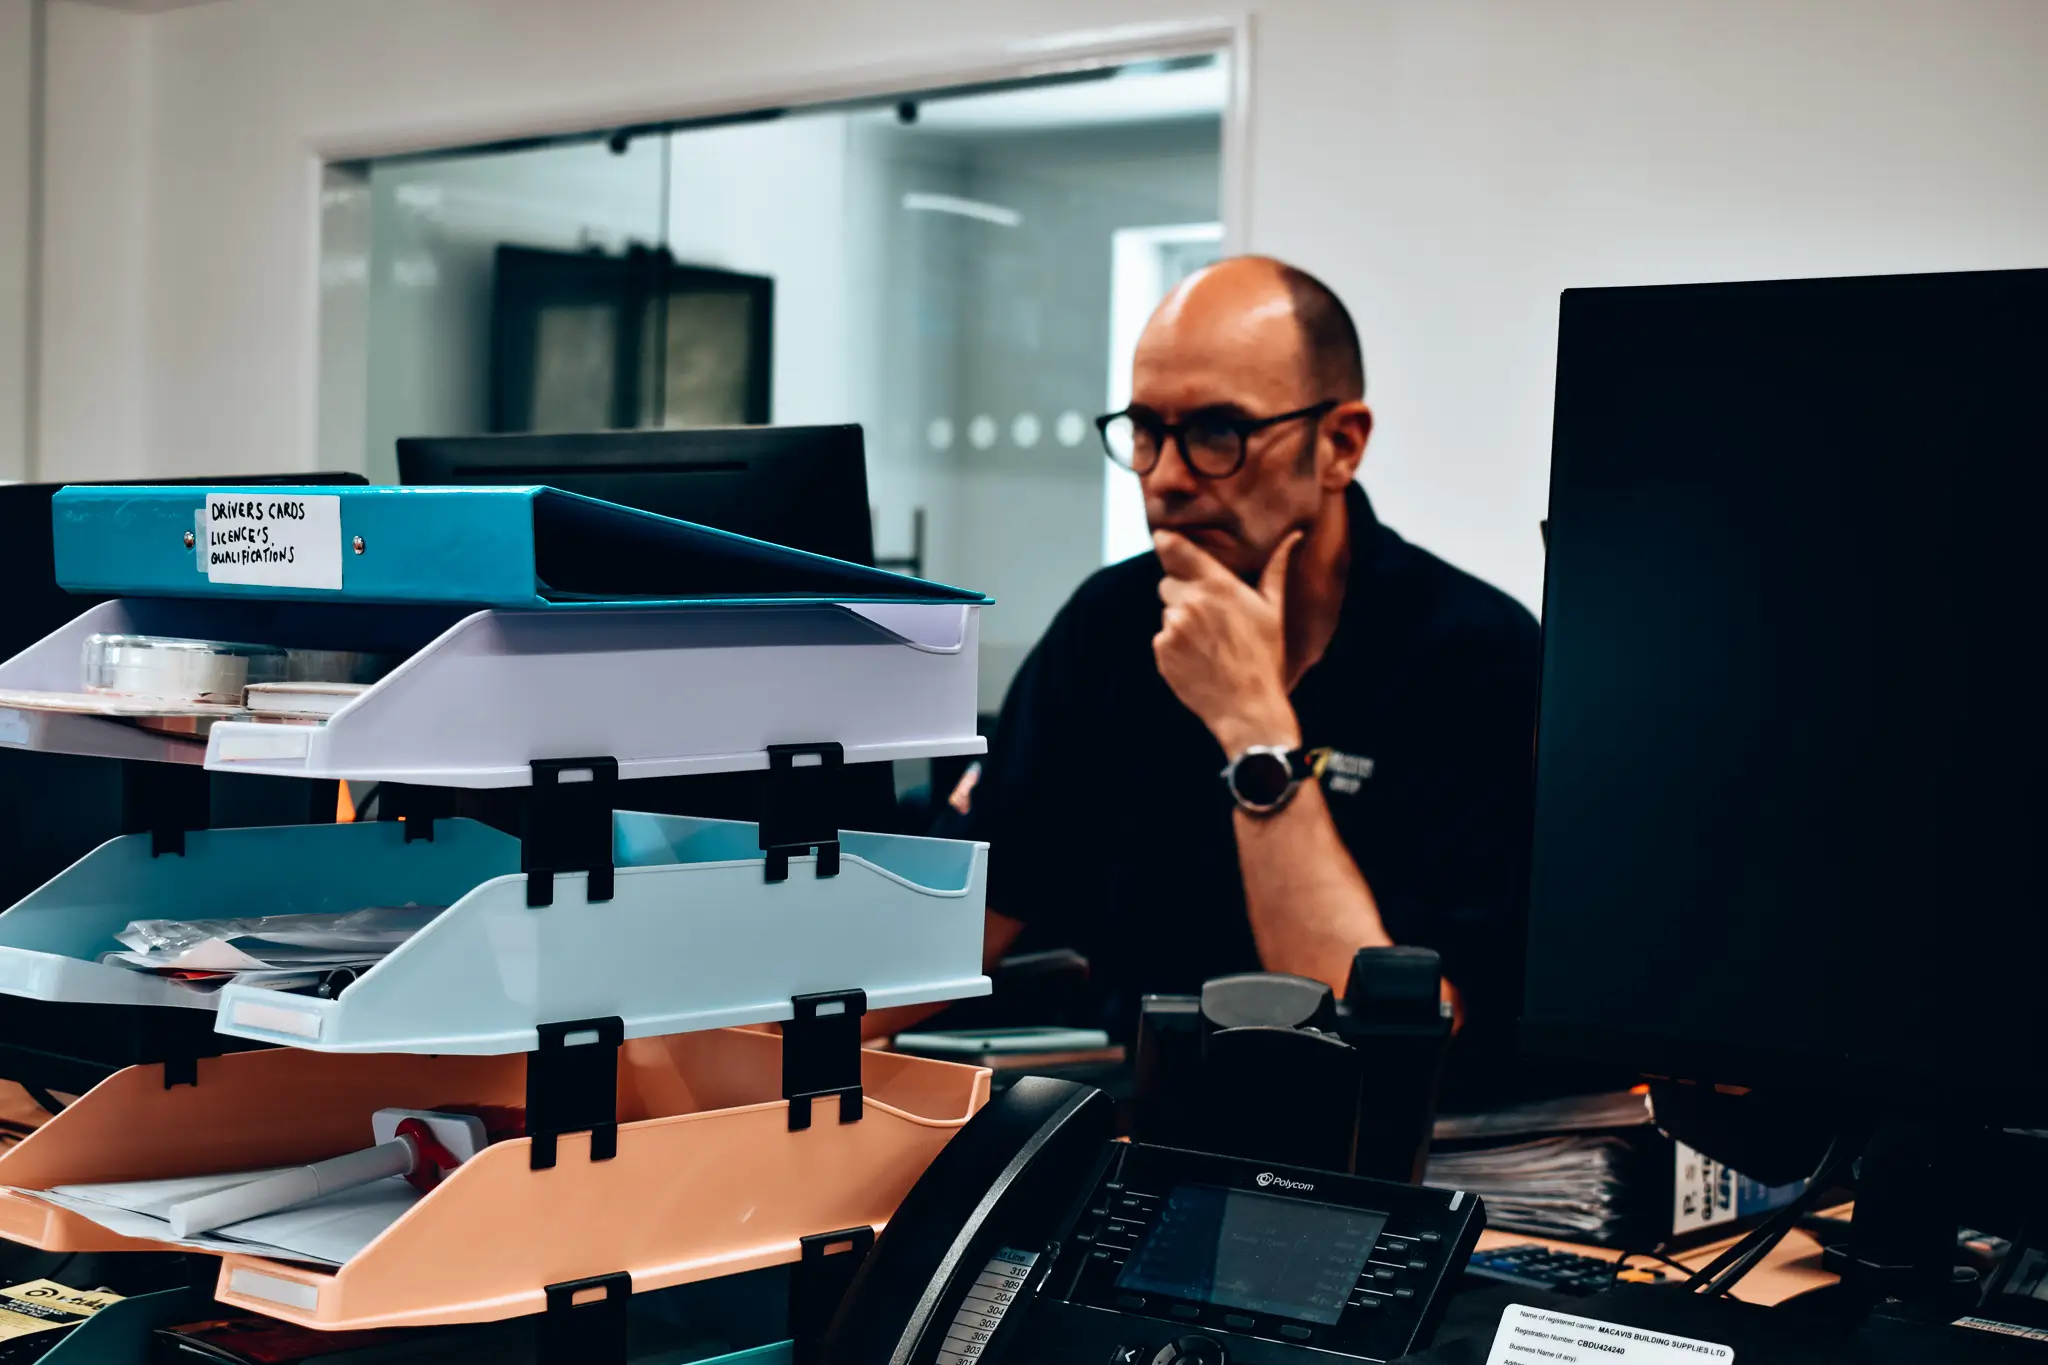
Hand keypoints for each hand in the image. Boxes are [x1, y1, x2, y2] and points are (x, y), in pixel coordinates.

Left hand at [1153, 529, 1303, 753]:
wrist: (1248, 707)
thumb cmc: (1265, 656)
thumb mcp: (1273, 609)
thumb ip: (1276, 568)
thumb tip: (1294, 535)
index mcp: (1218, 585)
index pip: (1176, 549)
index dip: (1167, 542)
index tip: (1162, 538)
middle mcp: (1192, 602)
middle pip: (1167, 582)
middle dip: (1182, 592)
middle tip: (1209, 616)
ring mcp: (1174, 627)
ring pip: (1166, 612)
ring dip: (1181, 621)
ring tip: (1209, 643)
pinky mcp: (1162, 650)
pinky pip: (1162, 637)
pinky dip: (1174, 645)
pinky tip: (1199, 658)